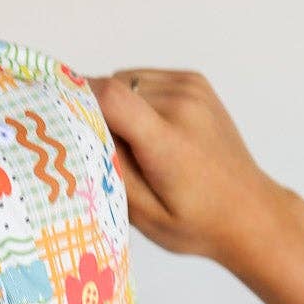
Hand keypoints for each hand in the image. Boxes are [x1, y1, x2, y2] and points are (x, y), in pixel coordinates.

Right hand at [90, 71, 285, 271]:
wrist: (250, 211)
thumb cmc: (197, 224)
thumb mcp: (144, 216)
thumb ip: (110, 172)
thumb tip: (77, 137)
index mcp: (168, 141)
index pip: (110, 97)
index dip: (75, 100)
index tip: (54, 117)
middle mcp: (182, 105)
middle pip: (113, 88)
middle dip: (95, 113)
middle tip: (97, 148)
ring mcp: (192, 89)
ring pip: (126, 81)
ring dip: (116, 107)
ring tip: (130, 144)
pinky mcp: (194, 82)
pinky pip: (145, 79)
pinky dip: (135, 99)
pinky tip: (146, 131)